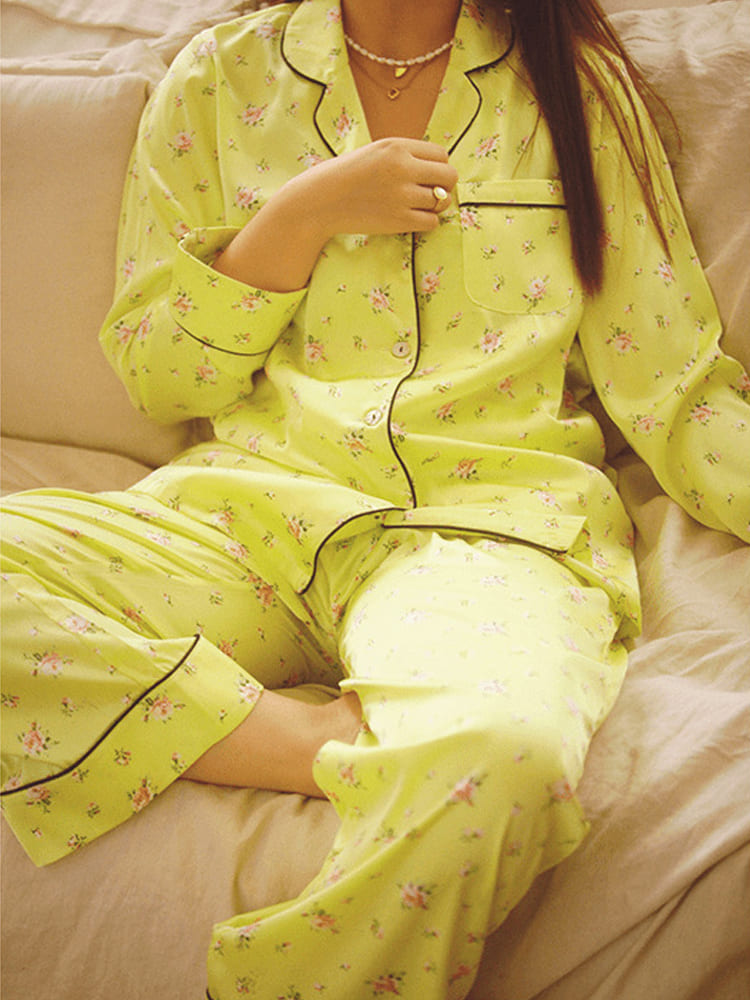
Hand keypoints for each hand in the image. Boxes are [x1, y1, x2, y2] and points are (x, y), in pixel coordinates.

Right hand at [297, 137, 458, 239]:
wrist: (322, 201)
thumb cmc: (349, 175)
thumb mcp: (377, 151)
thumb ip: (407, 156)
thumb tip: (440, 170)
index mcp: (398, 147)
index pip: (441, 155)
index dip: (438, 166)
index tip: (427, 175)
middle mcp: (403, 169)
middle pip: (449, 176)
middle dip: (444, 185)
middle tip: (430, 191)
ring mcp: (402, 196)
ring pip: (442, 201)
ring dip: (435, 205)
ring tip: (417, 205)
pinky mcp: (399, 220)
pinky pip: (432, 222)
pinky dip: (427, 222)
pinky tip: (412, 218)